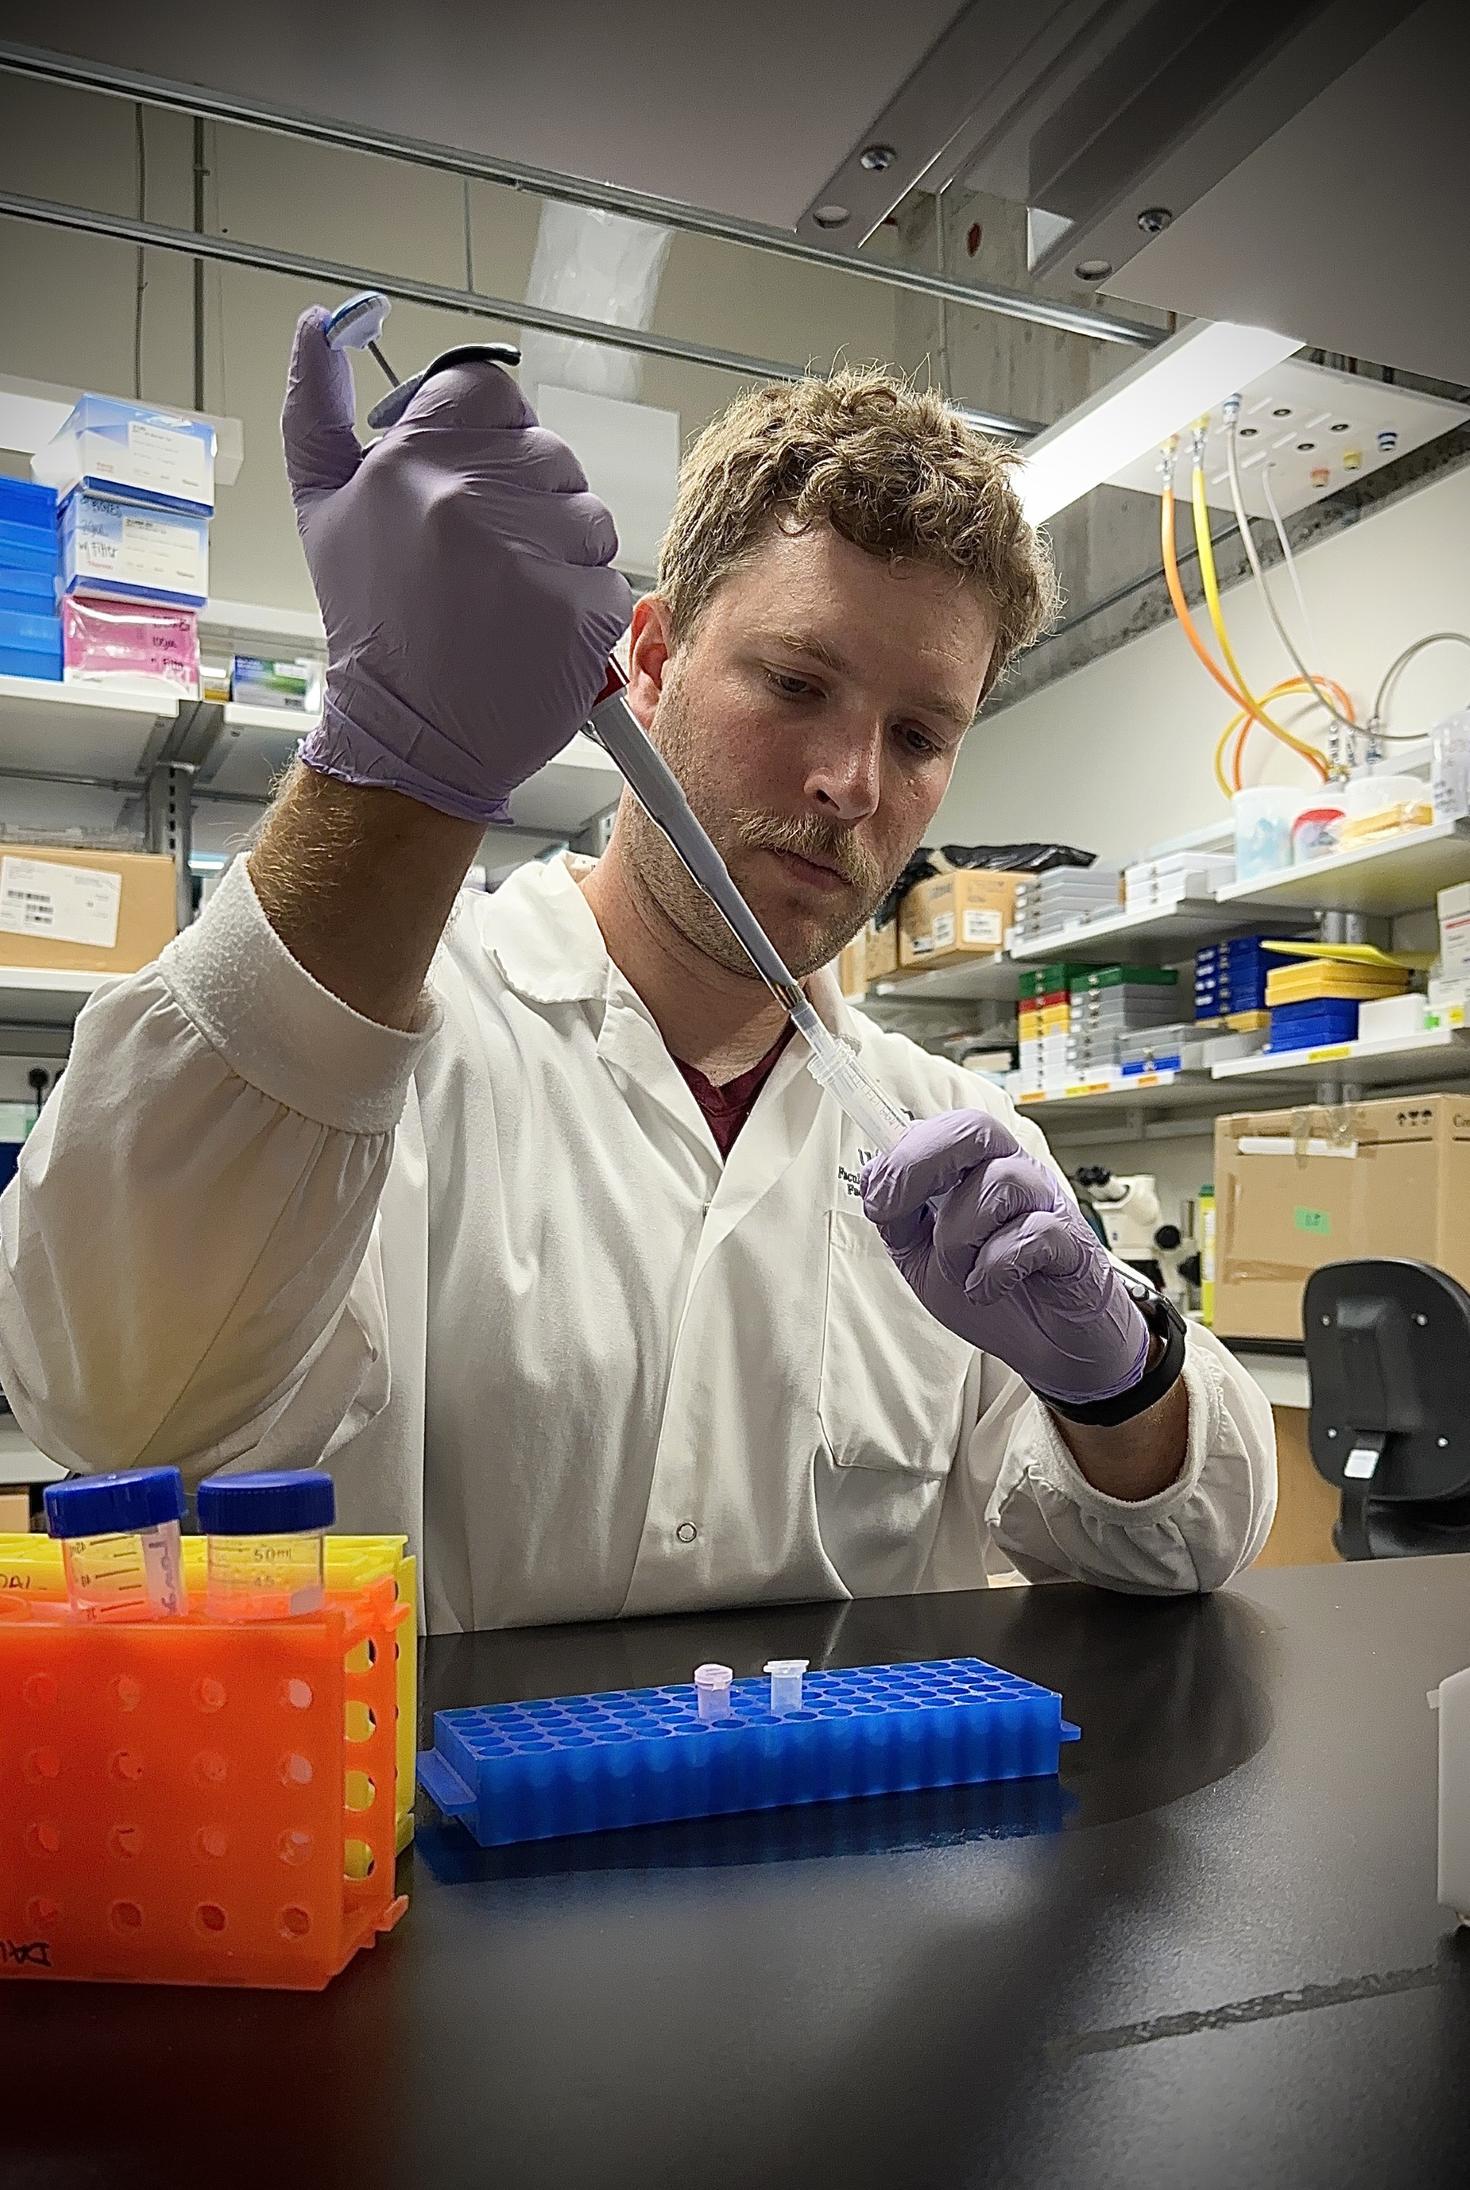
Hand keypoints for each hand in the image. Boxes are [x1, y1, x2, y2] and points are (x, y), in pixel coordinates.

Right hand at [281, 306, 631, 825]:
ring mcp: (535, 555)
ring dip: (562, 548)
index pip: (489, 387)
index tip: (469, 475)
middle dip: (525, 495)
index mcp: (414, 463)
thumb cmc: (372, 626)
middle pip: (546, 449)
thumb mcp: (322, 508)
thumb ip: (316, 408)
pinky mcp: (583, 609)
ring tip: (510, 594)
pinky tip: (535, 628)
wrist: (409, 735)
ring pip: (587, 511)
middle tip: (483, 555)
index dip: (485, 430)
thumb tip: (313, 325)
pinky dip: (583, 603)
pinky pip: (607, 575)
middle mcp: (475, 500)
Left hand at [862, 1110, 1149, 1406]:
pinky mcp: (1073, 1244)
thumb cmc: (995, 1292)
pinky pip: (1031, 1233)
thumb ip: (899, 1219)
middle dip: (920, 1164)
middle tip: (902, 1215)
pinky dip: (996, 1269)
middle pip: (974, 1128)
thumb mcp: (925, 1259)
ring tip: (963, 1273)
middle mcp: (1015, 1175)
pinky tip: (988, 1289)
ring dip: (960, 1237)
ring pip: (997, 1182)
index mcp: (978, 1172)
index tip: (877, 1197)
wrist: (1053, 1346)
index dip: (900, 1152)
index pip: (942, 1128)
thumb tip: (874, 1179)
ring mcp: (1048, 1206)